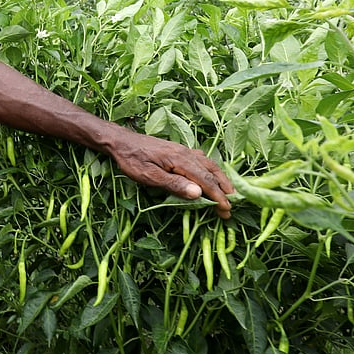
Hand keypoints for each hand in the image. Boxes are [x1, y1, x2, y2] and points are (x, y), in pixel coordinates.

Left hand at [107, 128, 234, 218]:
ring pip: (209, 164)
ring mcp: (183, 150)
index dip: (218, 197)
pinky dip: (210, 169)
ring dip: (220, 178)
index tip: (226, 211)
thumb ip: (174, 184)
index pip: (206, 181)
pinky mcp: (178, 150)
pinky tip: (210, 174)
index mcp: (181, 160)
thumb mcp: (150, 176)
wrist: (121, 141)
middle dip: (224, 189)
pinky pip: (201, 159)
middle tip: (232, 205)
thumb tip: (198, 194)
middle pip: (212, 172)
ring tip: (228, 192)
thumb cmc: (132, 160)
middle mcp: (187, 153)